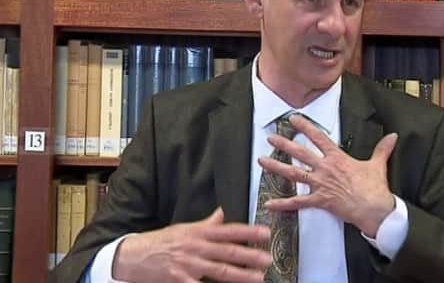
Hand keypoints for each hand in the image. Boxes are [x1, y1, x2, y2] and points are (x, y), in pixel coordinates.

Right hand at [112, 207, 271, 282]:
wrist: (130, 256)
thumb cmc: (160, 242)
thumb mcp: (184, 229)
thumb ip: (207, 224)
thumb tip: (223, 213)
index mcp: (198, 233)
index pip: (228, 231)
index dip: (248, 232)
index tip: (266, 233)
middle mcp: (195, 247)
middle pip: (228, 252)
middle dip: (250, 256)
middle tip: (268, 259)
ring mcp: (187, 265)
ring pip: (219, 271)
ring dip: (240, 275)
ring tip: (258, 278)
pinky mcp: (177, 280)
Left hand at [258, 114, 398, 237]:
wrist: (375, 209)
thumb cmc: (375, 188)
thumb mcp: (377, 165)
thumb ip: (382, 149)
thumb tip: (393, 137)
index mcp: (338, 158)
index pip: (319, 138)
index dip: (305, 127)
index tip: (293, 119)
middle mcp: (326, 169)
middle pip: (301, 153)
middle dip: (284, 145)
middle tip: (270, 138)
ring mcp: (321, 185)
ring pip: (294, 173)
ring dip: (277, 167)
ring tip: (262, 162)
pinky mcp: (320, 201)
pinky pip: (298, 202)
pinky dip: (283, 204)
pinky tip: (269, 203)